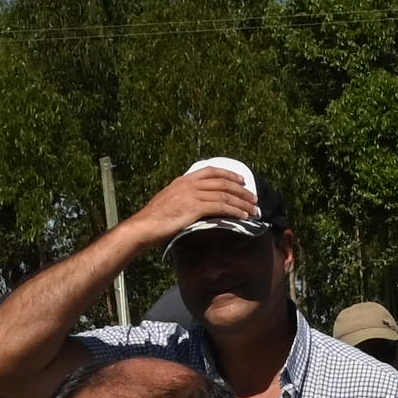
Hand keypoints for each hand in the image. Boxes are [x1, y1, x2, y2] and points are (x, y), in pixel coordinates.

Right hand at [128, 158, 266, 248]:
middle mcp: (189, 184)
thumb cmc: (154, 220)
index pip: (211, 171)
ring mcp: (192, 194)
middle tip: (254, 199)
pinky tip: (244, 216)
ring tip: (254, 210)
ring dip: (242, 203)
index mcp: (183, 180)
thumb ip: (184, 198)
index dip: (229, 174)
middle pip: (223, 182)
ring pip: (225, 194)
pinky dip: (235, 211)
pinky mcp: (194, 207)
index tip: (242, 180)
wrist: (144, 227)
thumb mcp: (170, 201)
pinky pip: (221, 207)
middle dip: (242, 190)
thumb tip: (197, 205)